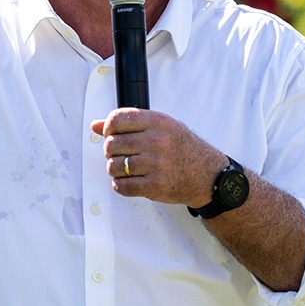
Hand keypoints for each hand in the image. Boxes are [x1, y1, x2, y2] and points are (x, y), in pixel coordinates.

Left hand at [91, 108, 225, 206]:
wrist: (208, 175)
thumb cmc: (184, 148)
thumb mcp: (162, 127)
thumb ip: (130, 124)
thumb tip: (96, 126)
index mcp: (158, 122)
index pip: (117, 119)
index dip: (108, 127)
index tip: (111, 134)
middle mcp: (156, 141)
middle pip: (112, 143)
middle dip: (111, 150)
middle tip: (120, 153)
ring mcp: (155, 164)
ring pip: (114, 166)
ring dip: (115, 168)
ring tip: (125, 168)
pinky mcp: (154, 186)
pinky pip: (122, 186)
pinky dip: (120, 185)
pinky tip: (129, 181)